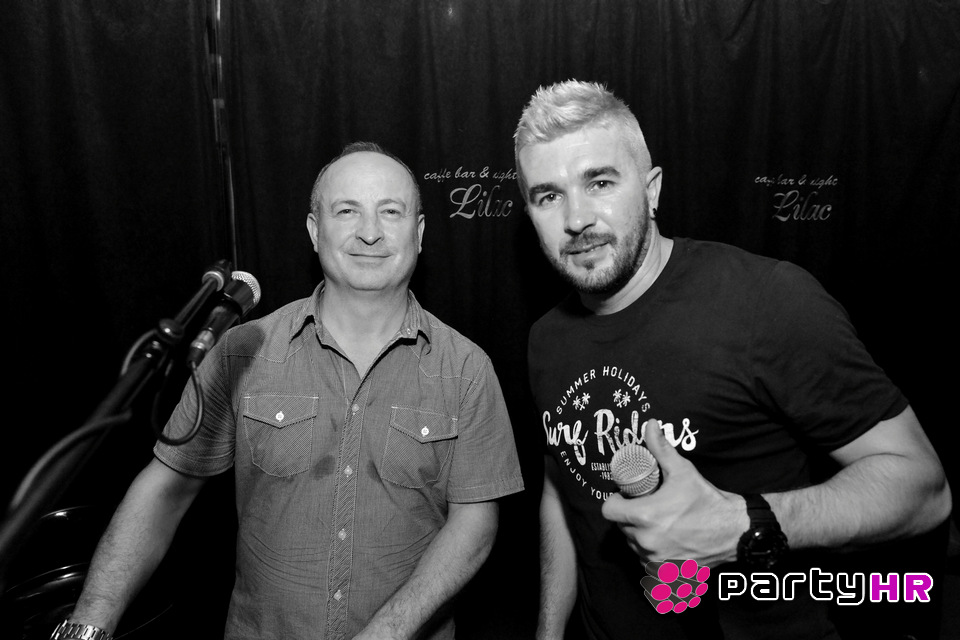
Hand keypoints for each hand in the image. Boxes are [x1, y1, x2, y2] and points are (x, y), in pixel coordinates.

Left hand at [600, 419, 748, 565]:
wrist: (734, 531)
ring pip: (633, 544)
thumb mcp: (683, 471)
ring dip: (639, 534)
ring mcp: (655, 559)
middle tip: (645, 506)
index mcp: (645, 516)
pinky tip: (666, 539)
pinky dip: (651, 551)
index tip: (627, 496)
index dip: (615, 501)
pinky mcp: (665, 571)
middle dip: (629, 516)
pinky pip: (646, 560)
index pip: (609, 510)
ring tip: (657, 522)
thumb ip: (661, 448)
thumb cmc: (707, 501)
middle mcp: (646, 541)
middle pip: (621, 526)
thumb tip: (650, 425)